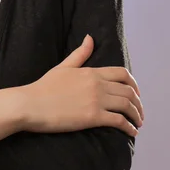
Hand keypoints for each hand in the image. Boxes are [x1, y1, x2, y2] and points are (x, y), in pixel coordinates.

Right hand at [21, 35, 144, 137]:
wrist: (31, 104)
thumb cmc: (44, 87)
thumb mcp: (63, 66)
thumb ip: (80, 54)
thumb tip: (90, 37)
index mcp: (91, 72)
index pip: (122, 74)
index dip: (134, 84)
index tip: (136, 94)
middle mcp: (97, 84)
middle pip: (129, 91)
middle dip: (138, 103)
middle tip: (139, 112)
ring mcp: (96, 100)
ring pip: (127, 106)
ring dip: (137, 115)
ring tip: (137, 123)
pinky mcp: (93, 117)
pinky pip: (119, 121)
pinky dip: (129, 127)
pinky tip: (131, 132)